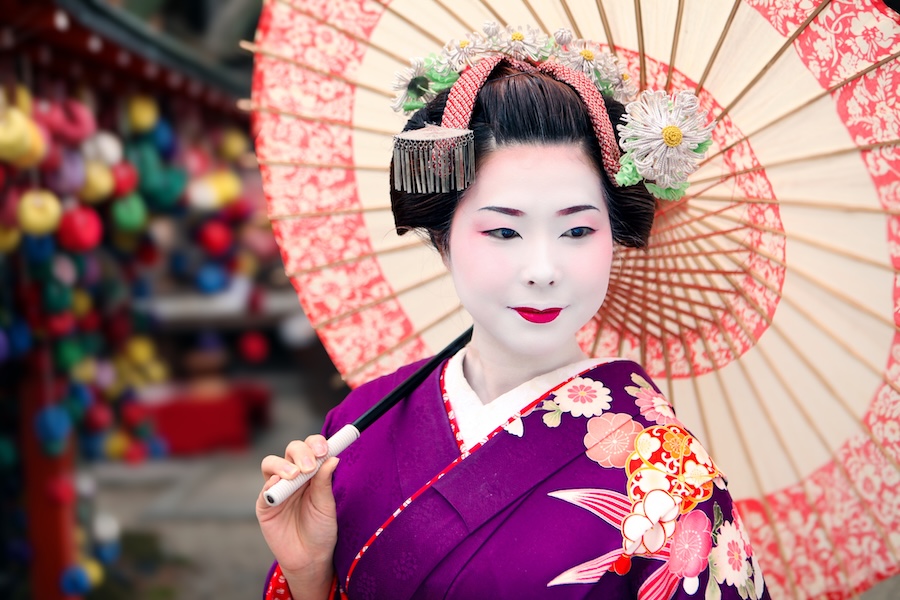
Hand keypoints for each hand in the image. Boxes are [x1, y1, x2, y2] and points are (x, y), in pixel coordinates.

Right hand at [257, 435, 338, 596]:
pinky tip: (278, 484)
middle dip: (301, 453)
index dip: (316, 444)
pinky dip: (270, 483)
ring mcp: (278, 488)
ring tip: (295, 475)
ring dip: (283, 465)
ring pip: (271, 463)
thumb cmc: (321, 531)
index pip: (311, 448)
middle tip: (311, 465)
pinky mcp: (265, 504)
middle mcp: (293, 476)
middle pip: (291, 450)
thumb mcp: (326, 505)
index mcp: (312, 472)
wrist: (310, 558)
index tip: (325, 448)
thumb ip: (325, 482)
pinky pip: (264, 489)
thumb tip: (333, 457)